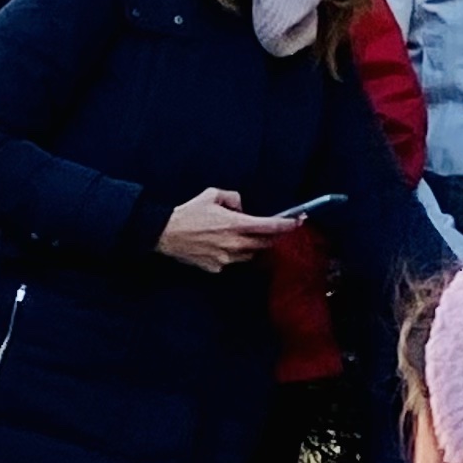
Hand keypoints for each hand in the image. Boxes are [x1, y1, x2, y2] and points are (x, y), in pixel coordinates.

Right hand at [156, 187, 295, 273]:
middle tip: (274, 230)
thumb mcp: (212, 195)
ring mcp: (226, 259)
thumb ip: (233, 198)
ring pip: (250, 255)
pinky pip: (233, 262)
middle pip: (264, 243)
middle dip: (272, 236)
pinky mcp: (216, 268)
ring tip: (243, 238)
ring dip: (252, 246)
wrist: (165, 234)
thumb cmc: (188, 213)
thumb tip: (242, 207)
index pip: (270, 226)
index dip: (287, 224)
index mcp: (236, 224)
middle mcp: (234, 244)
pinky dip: (234, 255)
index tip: (297, 222)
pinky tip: (223, 247)